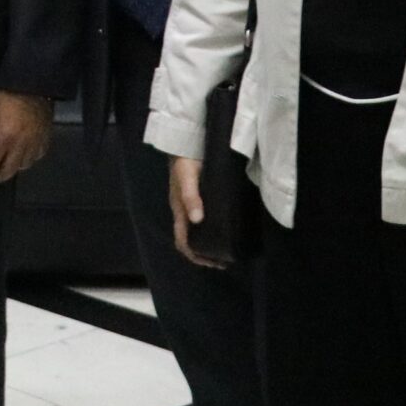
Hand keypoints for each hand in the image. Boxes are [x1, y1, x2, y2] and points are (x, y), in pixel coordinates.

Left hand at [0, 90, 50, 185]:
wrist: (34, 83)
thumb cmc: (10, 93)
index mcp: (5, 136)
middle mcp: (21, 143)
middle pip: (9, 169)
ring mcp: (35, 141)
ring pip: (25, 165)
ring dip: (14, 168)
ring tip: (7, 165)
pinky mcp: (46, 137)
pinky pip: (38, 155)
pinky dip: (30, 159)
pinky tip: (24, 156)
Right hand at [169, 154, 228, 269]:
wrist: (185, 142)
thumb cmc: (185, 161)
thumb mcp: (188, 178)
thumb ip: (191, 197)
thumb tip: (197, 220)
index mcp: (179, 210)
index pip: (182, 240)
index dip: (195, 255)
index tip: (213, 263)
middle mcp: (184, 211)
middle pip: (189, 240)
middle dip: (204, 254)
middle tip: (224, 261)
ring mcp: (190, 205)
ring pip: (195, 232)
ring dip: (208, 244)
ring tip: (226, 250)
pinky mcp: (198, 198)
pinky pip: (202, 220)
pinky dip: (211, 231)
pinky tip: (225, 229)